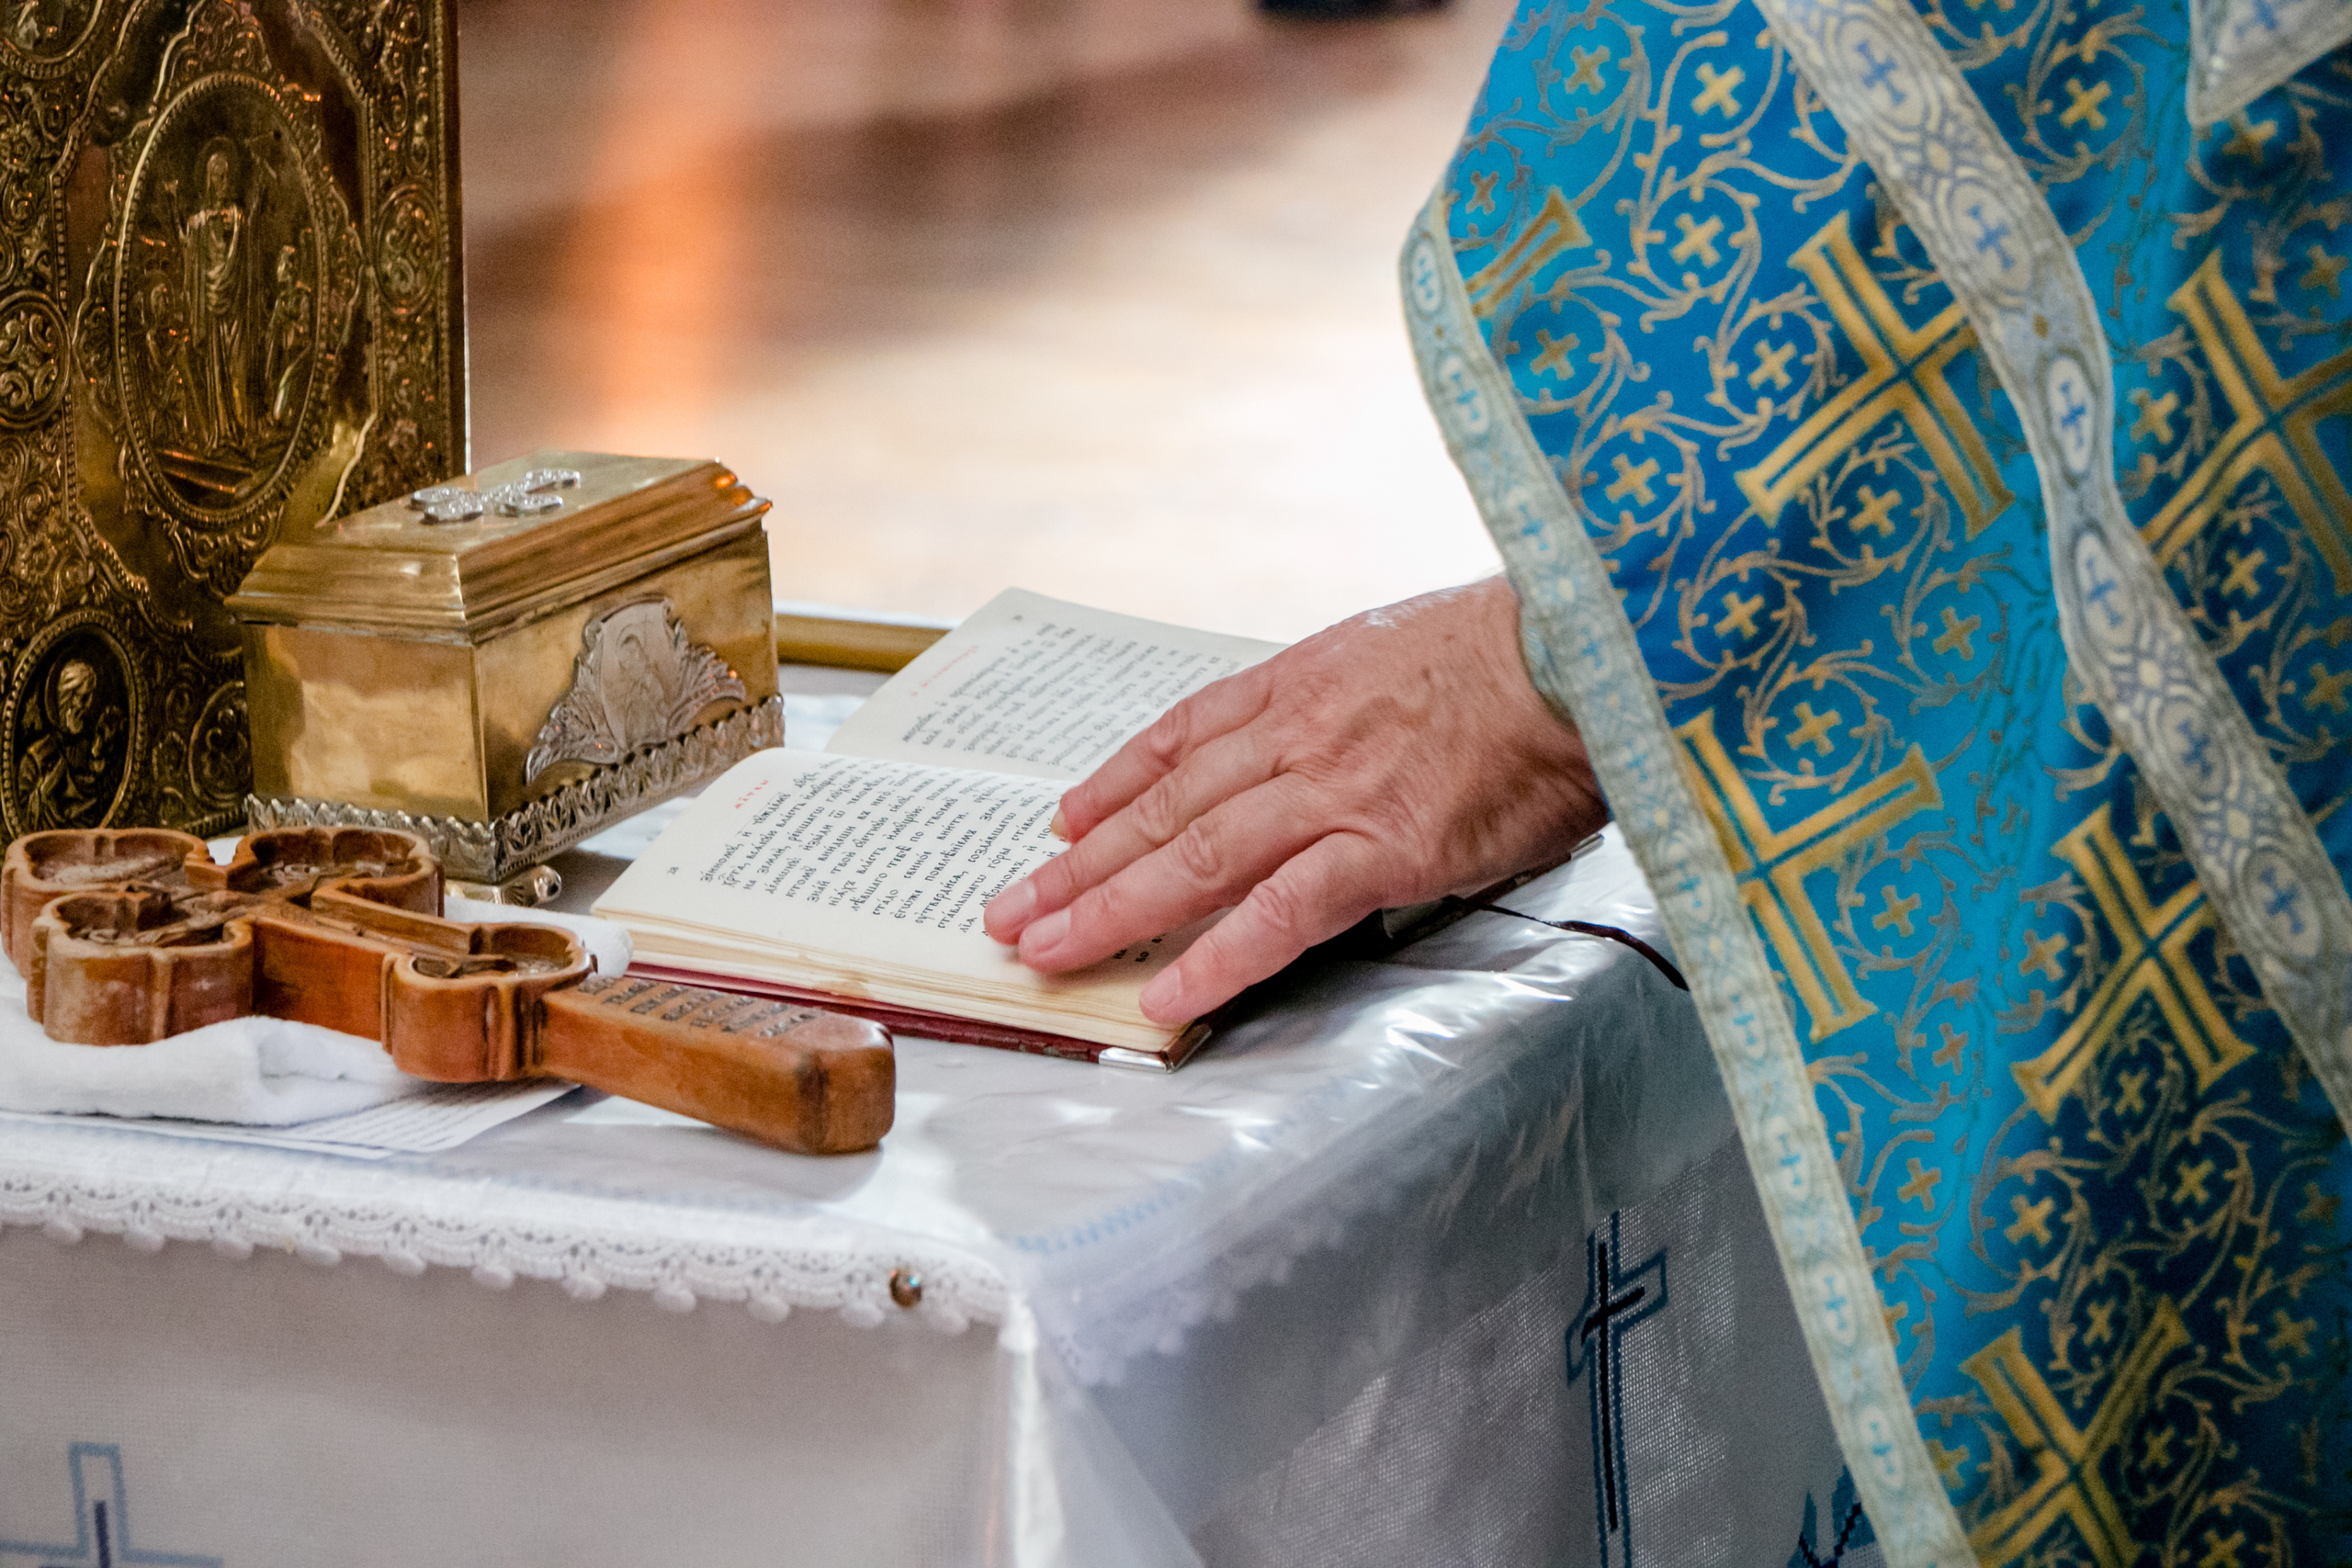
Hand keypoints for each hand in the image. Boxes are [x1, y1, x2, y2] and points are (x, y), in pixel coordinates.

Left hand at [983, 577, 1606, 1023]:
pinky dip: (1216, 957)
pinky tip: (1167, 995)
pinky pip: (1279, 912)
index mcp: (1307, 677)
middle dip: (1078, 862)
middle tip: (1012, 907)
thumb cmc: (1529, 648)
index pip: (1184, 735)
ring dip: (1111, 908)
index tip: (1064, 819)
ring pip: (1196, 856)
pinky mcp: (1386, 846)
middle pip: (1165, 805)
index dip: (1114, 783)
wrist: (1597, 642)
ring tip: (1046, 950)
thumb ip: (1361, 696)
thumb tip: (1347, 740)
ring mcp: (1336, 789)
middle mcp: (1301, 731)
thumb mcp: (1415, 646)